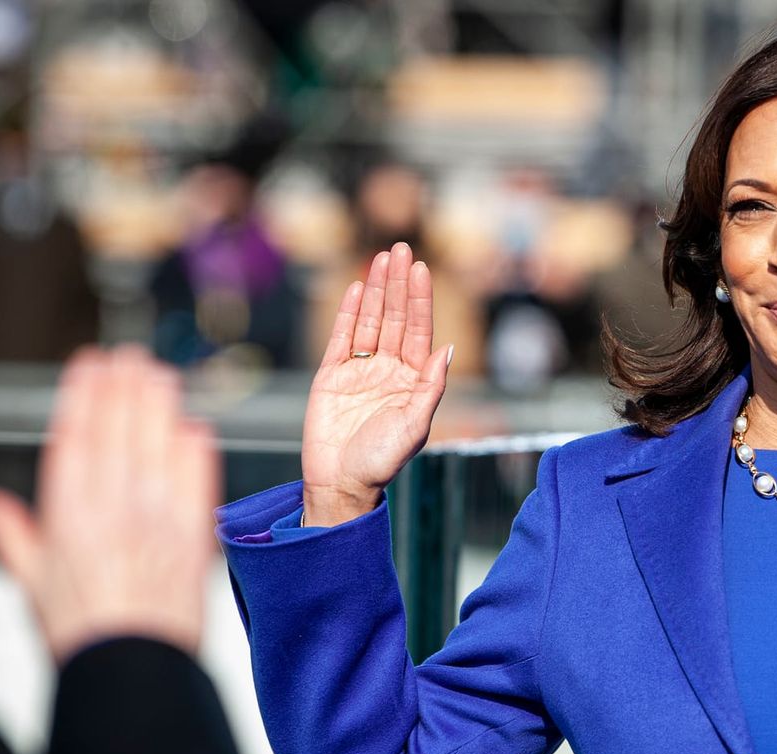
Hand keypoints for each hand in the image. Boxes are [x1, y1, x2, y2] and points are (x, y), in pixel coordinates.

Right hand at [0, 346, 221, 664]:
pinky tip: (195, 427)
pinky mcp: (194, 537)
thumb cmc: (83, 633)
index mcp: (68, 515)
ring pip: (158, 445)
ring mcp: (157, 520)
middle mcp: (113, 509)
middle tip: (130, 357)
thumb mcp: (33, 582)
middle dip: (124, 387)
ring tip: (159, 374)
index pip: (76, 437)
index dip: (84, 395)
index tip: (90, 363)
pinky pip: (197, 481)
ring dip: (160, 406)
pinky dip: (196, 451)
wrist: (132, 671)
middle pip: (120, 430)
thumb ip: (13, 535)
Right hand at [302, 241, 453, 525]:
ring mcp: (359, 371)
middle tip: (401, 248)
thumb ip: (430, 387)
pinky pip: (342, 338)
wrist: (340, 482)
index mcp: (412, 381)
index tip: (422, 269)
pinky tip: (358, 288)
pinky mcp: (330, 376)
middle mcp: (388, 371)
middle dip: (398, 284)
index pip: (418, 331)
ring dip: (376, 290)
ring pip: (370, 322)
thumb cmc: (382, 461)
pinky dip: (349, 313)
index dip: (420, 300)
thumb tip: (446, 349)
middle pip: (395, 318)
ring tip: (381, 258)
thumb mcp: (415, 425)